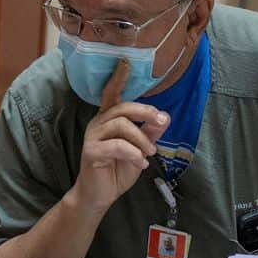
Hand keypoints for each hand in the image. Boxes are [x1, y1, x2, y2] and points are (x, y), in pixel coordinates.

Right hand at [70, 59, 168, 213]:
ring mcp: (93, 137)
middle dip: (145, 112)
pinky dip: (134, 154)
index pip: (112, 93)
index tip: (126, 61)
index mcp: (109, 119)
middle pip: (122, 108)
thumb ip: (150, 133)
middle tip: (161, 123)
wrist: (99, 196)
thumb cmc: (118, 170)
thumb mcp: (140, 150)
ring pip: (121, 125)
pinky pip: (117, 146)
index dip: (118, 78)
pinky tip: (141, 163)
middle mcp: (98, 123)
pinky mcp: (92, 152)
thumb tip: (165, 117)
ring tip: (150, 153)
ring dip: (141, 139)